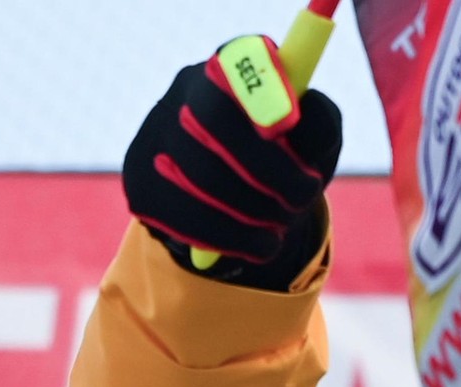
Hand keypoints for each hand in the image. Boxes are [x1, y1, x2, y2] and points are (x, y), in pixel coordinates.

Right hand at [123, 35, 341, 283]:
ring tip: (282, 226)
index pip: (238, 70)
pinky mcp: (140, 182)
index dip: (262, 98)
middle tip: (304, 197)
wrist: (248, 207)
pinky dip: (229, 237)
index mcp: (231, 68)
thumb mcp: (317, 142)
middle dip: (268, 169)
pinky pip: (181, 215)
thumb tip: (309, 115)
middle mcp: (184, 90)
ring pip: (198, 175)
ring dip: (253, 209)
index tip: (288, 126)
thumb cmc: (292, 162)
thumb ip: (320, 123)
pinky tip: (259, 245)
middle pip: (213, 123)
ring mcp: (154, 134)